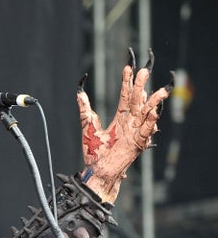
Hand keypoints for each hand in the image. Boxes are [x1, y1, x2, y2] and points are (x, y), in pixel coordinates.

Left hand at [78, 49, 171, 202]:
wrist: (97, 169)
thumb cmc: (94, 152)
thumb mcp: (88, 126)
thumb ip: (85, 110)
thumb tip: (79, 93)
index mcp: (120, 118)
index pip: (126, 96)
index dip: (127, 82)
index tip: (128, 68)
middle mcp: (130, 123)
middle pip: (137, 101)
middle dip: (140, 87)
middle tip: (144, 71)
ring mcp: (135, 132)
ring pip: (146, 113)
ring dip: (153, 102)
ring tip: (160, 91)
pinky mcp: (137, 144)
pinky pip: (146, 131)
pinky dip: (151, 122)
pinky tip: (154, 112)